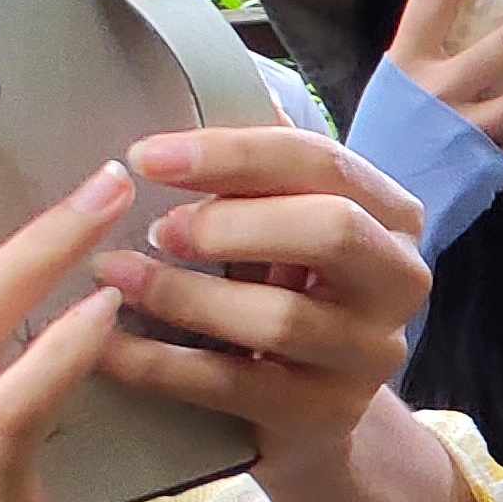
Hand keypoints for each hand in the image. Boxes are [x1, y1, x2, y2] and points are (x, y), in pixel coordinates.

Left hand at [97, 122, 437, 478]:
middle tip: (153, 226)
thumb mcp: (285, 228)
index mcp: (392, 216)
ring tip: (115, 276)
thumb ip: (260, 172)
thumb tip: (195, 84)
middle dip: (230, 223)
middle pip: (332, 230)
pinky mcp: (327, 417)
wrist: (307, 417)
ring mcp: (369, 356)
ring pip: (280, 318)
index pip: (323, 163)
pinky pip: (234, 387)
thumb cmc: (284, 296)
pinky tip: (103, 347)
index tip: (146, 155)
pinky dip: (158, 365)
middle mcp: (399, 282)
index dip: (233, 154)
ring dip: (183, 295)